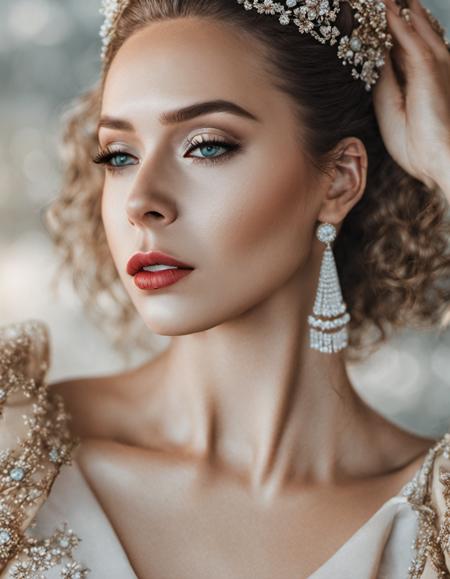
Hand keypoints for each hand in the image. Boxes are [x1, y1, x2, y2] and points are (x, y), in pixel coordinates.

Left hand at [372, 0, 449, 193]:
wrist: (437, 159)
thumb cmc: (416, 142)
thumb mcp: (390, 107)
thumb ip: (384, 79)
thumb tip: (376, 55)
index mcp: (419, 78)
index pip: (400, 46)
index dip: (385, 30)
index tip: (367, 16)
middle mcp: (430, 64)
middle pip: (409, 29)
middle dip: (393, 12)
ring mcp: (432, 62)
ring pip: (411, 25)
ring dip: (394, 8)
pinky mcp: (429, 66)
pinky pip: (409, 36)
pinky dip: (396, 20)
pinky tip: (385, 7)